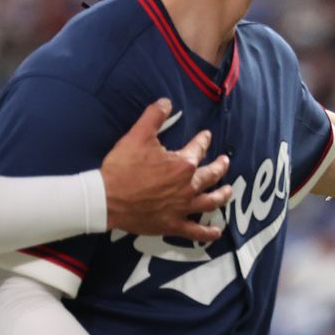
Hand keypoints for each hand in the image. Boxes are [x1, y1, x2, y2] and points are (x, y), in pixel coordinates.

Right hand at [101, 99, 232, 242]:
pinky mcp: (173, 225)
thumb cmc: (123, 167)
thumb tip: (166, 101)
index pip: (198, 149)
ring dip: (221, 196)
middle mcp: (188, 187)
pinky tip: (216, 233)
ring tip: (228, 192)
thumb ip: (154, 116)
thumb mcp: (137, 136)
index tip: (206, 136)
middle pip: (210, 175)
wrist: (106, 199)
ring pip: (210, 202)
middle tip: (224, 162)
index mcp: (183, 164)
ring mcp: (182, 208)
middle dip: (219, 167)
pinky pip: (195, 232)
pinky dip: (208, 233)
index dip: (203, 140)